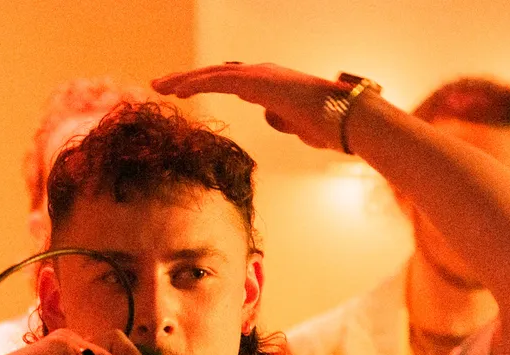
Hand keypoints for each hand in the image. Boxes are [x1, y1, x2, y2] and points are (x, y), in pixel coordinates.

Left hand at [153, 62, 346, 151]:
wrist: (350, 120)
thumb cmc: (331, 126)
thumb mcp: (300, 126)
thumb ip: (283, 119)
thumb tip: (271, 117)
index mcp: (271, 84)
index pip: (230, 82)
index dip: (204, 84)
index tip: (183, 92)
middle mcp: (263, 74)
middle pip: (216, 74)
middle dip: (187, 79)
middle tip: (160, 85)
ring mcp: (261, 75)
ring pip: (213, 74)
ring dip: (184, 80)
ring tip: (160, 87)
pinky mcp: (259, 81)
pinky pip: (220, 81)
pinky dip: (196, 84)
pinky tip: (178, 91)